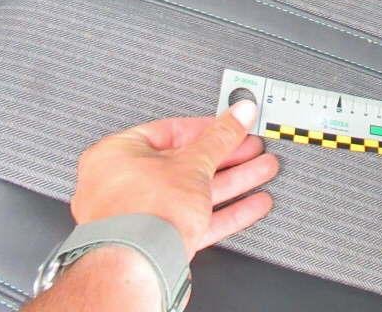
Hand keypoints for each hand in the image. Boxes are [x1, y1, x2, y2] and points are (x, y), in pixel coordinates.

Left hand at [70, 100, 277, 259]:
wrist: (135, 267)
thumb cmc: (142, 213)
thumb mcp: (193, 163)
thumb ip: (220, 137)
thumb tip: (238, 114)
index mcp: (118, 154)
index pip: (171, 132)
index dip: (208, 128)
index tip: (232, 127)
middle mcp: (124, 185)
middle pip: (187, 163)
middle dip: (228, 157)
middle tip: (252, 149)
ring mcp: (142, 216)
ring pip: (197, 192)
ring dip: (235, 181)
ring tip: (263, 170)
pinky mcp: (161, 242)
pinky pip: (198, 220)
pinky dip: (227, 212)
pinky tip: (252, 204)